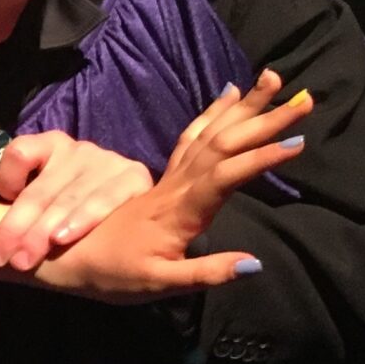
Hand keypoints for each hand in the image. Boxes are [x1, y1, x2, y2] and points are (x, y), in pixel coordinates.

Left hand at [0, 133, 153, 270]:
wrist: (131, 215)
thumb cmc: (68, 205)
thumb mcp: (37, 196)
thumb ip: (8, 193)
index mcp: (47, 146)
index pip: (20, 152)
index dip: (6, 179)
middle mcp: (76, 150)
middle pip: (40, 189)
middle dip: (16, 226)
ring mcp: (106, 161)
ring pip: (68, 198)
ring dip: (43, 232)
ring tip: (25, 258)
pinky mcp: (133, 176)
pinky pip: (104, 199)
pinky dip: (81, 220)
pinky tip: (62, 238)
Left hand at [33, 72, 310, 301]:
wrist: (61, 256)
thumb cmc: (109, 275)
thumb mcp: (157, 284)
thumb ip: (204, 273)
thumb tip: (254, 264)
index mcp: (180, 211)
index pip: (224, 176)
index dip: (258, 159)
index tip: (295, 142)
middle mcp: (177, 187)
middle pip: (224, 144)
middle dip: (263, 120)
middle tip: (302, 96)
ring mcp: (169, 180)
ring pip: (210, 135)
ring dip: (243, 108)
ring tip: (270, 79)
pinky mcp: (163, 180)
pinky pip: (192, 138)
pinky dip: (213, 115)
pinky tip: (228, 97)